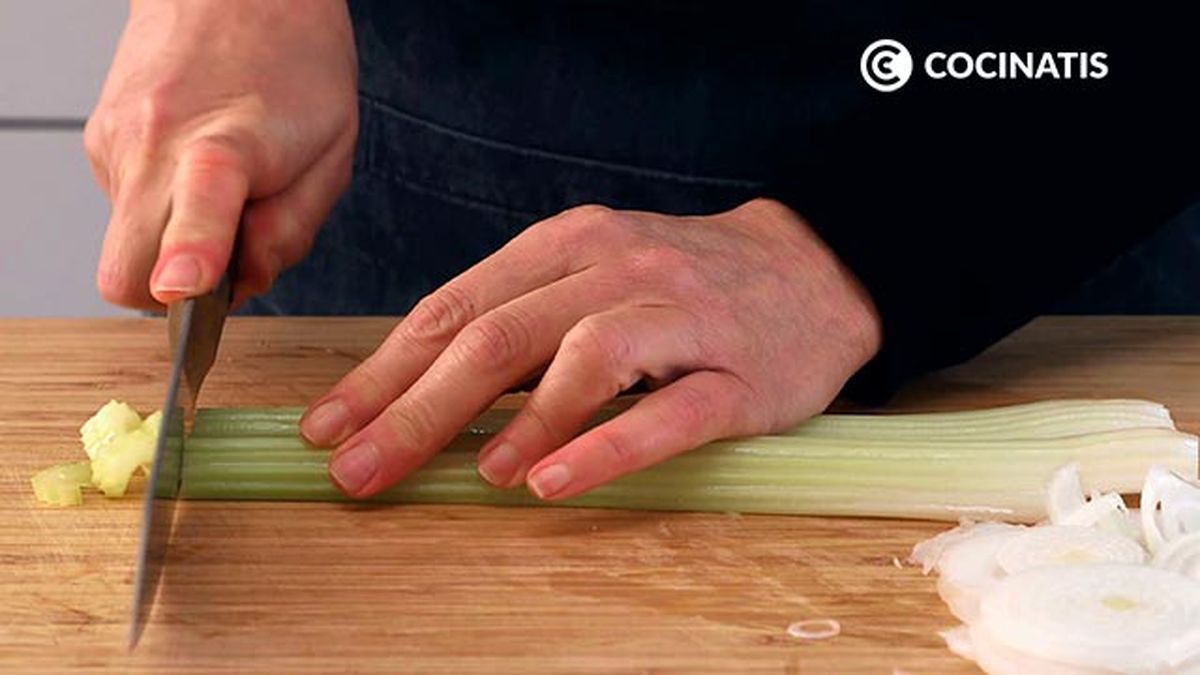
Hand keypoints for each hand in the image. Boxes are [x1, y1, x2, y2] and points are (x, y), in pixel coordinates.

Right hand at [86, 0, 356, 307]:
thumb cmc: (296, 67)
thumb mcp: (331, 157)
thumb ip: (290, 232)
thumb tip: (241, 284)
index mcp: (225, 145)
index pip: (197, 207)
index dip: (188, 256)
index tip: (181, 288)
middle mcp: (153, 144)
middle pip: (126, 271)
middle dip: (171, 294)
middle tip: (228, 256)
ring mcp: (115, 142)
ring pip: (126, 246)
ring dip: (174, 245)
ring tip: (225, 191)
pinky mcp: (99, 140)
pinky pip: (128, 210)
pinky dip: (164, 211)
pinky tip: (198, 171)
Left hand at [302, 199, 881, 498]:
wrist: (813, 269)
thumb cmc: (680, 285)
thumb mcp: (591, 277)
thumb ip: (516, 321)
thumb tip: (415, 392)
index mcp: (567, 246)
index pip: (456, 307)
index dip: (384, 371)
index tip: (328, 426)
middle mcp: (616, 270)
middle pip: (501, 335)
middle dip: (416, 407)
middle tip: (359, 469)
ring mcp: (680, 318)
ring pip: (586, 358)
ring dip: (519, 419)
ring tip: (474, 474)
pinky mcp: (736, 373)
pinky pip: (667, 411)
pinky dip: (604, 445)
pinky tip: (553, 480)